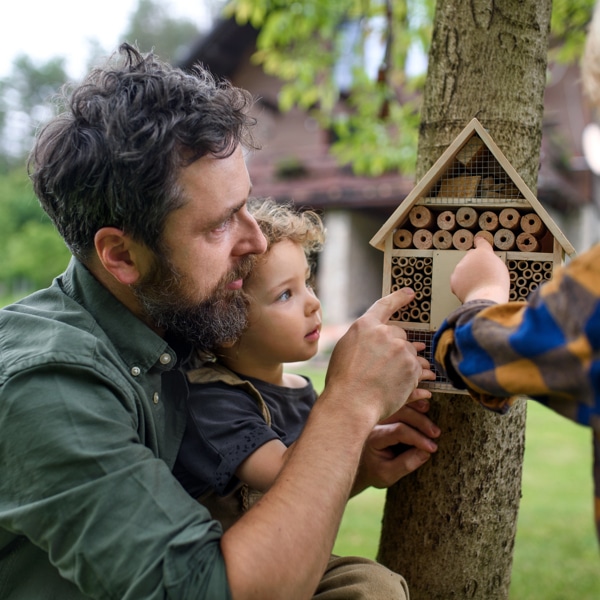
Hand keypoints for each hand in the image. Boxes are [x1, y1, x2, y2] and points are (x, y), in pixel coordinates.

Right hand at [324, 288, 431, 421]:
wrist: (352, 403)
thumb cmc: (343, 381)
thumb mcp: (345, 350)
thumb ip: (363, 339)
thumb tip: (376, 340)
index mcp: (365, 326)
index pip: (385, 305)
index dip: (399, 298)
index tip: (410, 293)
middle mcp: (385, 333)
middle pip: (400, 334)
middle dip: (396, 347)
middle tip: (385, 366)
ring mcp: (400, 349)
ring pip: (410, 352)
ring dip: (405, 362)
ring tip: (391, 379)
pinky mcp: (412, 367)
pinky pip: (418, 368)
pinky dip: (412, 376)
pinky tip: (399, 385)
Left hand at [352, 400, 440, 493]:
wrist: (360, 466)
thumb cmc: (374, 470)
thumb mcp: (388, 475)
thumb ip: (406, 464)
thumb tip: (426, 452)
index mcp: (374, 438)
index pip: (398, 431)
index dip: (417, 438)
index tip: (432, 448)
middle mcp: (374, 423)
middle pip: (400, 413)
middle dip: (420, 422)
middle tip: (436, 433)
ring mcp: (378, 415)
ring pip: (399, 404)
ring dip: (416, 407)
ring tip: (430, 411)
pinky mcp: (383, 412)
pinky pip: (397, 403)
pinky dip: (411, 400)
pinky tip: (423, 402)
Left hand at [450, 237, 509, 302]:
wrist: (486, 296)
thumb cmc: (496, 284)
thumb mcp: (500, 267)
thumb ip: (490, 261)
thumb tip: (486, 263)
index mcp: (483, 252)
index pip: (481, 243)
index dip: (480, 242)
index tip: (478, 240)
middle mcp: (469, 257)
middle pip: (471, 258)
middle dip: (475, 265)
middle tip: (483, 276)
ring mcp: (460, 267)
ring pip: (463, 270)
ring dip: (468, 275)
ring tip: (478, 285)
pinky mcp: (453, 278)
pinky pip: (458, 280)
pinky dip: (462, 285)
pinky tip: (471, 289)